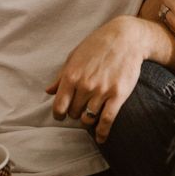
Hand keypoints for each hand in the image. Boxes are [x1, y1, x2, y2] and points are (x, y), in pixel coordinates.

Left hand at [48, 16, 143, 143]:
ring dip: (87, 121)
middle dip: (75, 113)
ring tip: (90, 117)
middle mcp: (85, 85)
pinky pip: (106, 120)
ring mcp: (102, 91)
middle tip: (81, 109)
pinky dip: (102, 133)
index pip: (59, 106)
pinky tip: (101, 138)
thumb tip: (48, 91)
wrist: (126, 37)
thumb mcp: (75, 56)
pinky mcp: (118, 94)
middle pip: (74, 113)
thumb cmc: (98, 45)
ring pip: (88, 119)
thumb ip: (61, 76)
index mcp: (71, 75)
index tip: (61, 116)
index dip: (59, 114)